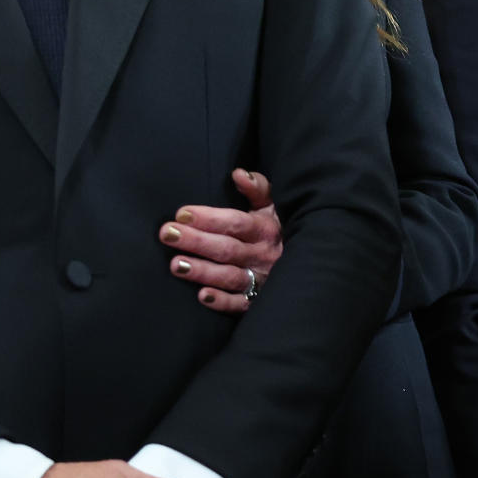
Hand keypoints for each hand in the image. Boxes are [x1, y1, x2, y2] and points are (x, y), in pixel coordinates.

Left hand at [159, 168, 281, 313]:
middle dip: (196, 241)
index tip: (181, 213)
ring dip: (203, 272)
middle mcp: (263, 255)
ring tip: (176, 265)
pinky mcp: (259, 300)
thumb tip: (238, 173)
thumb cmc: (279, 227)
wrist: (309, 260)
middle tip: (168, 234)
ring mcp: (261, 279)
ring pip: (230, 276)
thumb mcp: (273, 204)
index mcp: (265, 229)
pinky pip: (241, 304)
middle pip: (226, 248)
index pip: (235, 223)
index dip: (209, 218)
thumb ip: (257, 187)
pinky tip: (202, 296)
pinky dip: (223, 301)